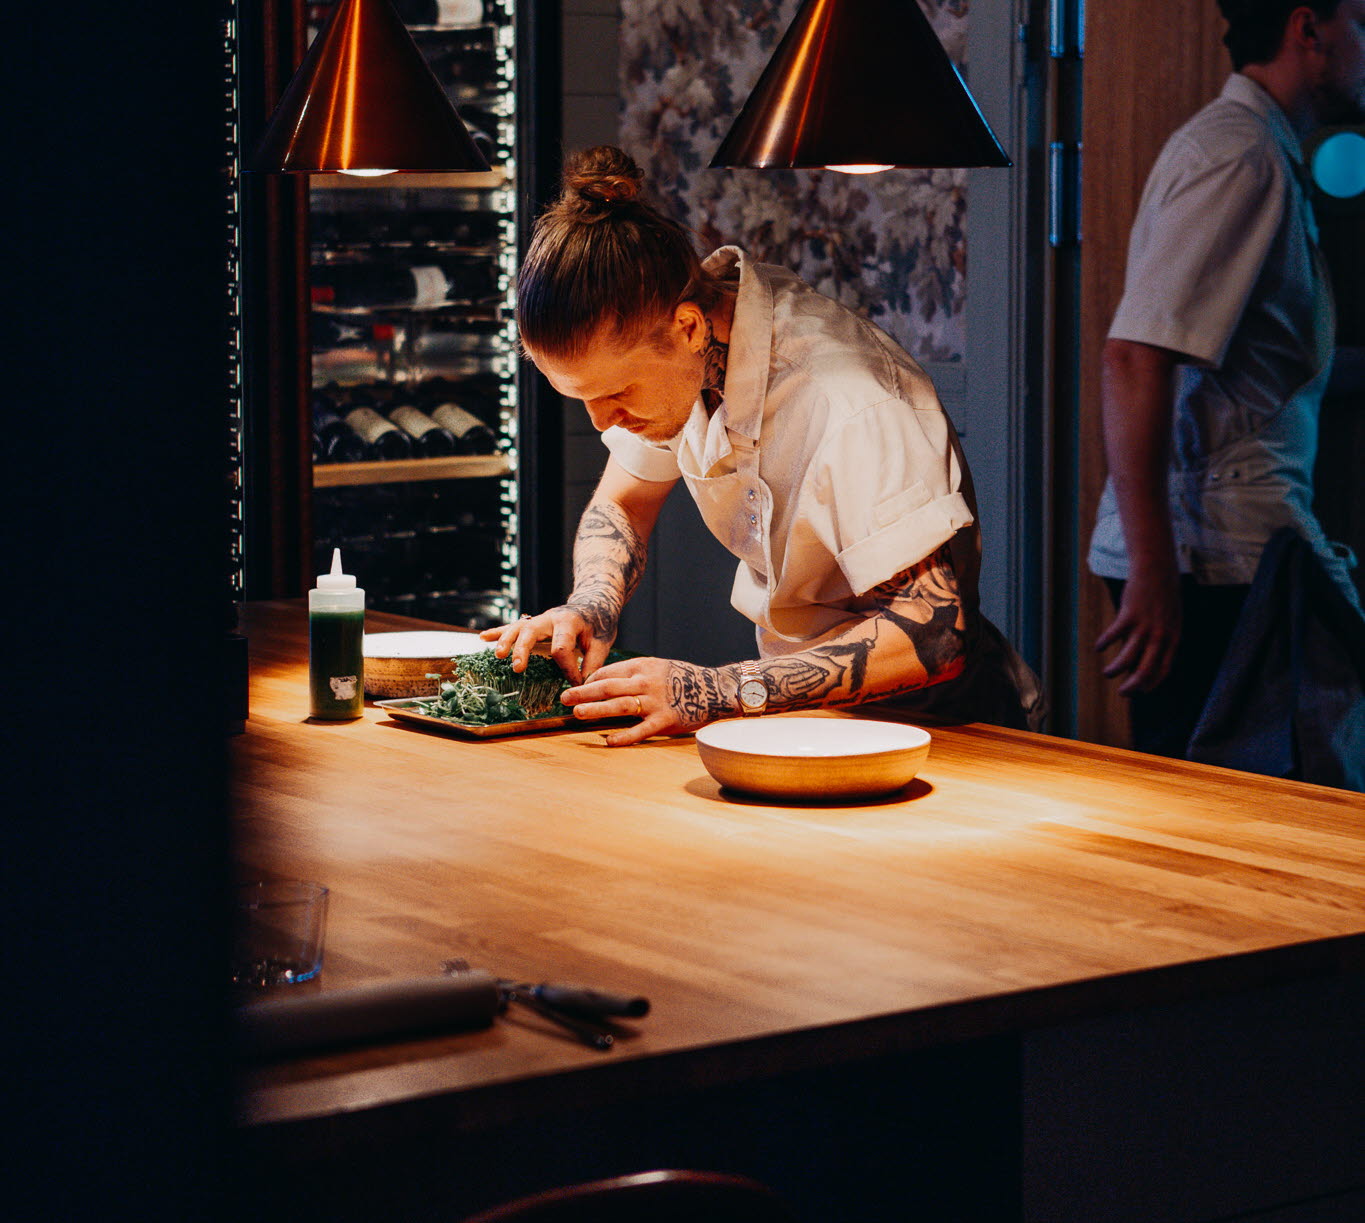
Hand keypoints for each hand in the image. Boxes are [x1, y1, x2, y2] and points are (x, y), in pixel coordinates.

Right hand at [479, 603, 613, 684]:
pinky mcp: (533, 623)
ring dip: (506, 640)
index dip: (567, 669)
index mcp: (569, 622)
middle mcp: (550, 618)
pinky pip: (512, 627)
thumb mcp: (602, 643)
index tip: (575, 684)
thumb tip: (583, 687)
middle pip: (531, 632)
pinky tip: (482, 638)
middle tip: (517, 668)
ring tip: (498, 655)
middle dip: (523, 650)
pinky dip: (498, 632)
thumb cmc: (598, 625)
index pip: (562, 648)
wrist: (594, 605)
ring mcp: (539, 620)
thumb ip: (593, 664)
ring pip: (518, 627)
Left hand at [561, 656, 731, 746]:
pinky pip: (641, 730)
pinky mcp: (666, 720)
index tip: (579, 688)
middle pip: (608, 686)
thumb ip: (636, 674)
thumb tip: (607, 683)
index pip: (608, 672)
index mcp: (643, 666)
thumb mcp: (659, 667)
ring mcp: (656, 702)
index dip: (590, 681)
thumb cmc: (685, 678)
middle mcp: (646, 682)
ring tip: (577, 713)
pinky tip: (608, 741)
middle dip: (583, 692)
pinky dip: (624, 736)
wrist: (716, 689)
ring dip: (596, 710)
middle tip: (563, 697)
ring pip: (620, 705)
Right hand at [1095, 567, 1181, 695]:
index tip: (1140, 690)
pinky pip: (1113, 635)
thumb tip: (1146, 658)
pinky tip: (1099, 647)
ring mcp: (1145, 626)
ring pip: (1127, 658)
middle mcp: (1160, 636)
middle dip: (1132, 686)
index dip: (1151, 684)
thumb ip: (1161, 638)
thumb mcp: (1169, 619)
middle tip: (1122, 693)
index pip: (1163, 670)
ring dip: (1115, 669)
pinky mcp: (1129, 615)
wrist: (1158, 569)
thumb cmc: (1163, 596)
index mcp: (1172, 638)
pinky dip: (1104, 644)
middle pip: (1145, 670)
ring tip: (1107, 673)